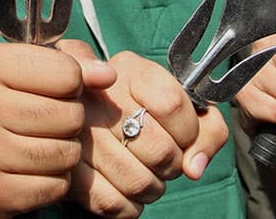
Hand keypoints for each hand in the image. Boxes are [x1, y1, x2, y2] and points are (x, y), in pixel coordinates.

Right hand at [0, 42, 114, 216]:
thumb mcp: (14, 68)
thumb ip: (67, 64)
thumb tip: (108, 75)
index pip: (67, 73)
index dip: (72, 83)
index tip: (55, 89)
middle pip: (71, 116)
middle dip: (70, 120)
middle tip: (48, 121)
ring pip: (67, 154)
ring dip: (64, 152)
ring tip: (41, 144)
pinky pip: (54, 187)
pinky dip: (53, 181)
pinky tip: (31, 169)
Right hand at [59, 41, 227, 217]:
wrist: (84, 108)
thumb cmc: (143, 107)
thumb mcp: (180, 101)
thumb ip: (207, 128)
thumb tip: (194, 168)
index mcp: (128, 70)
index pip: (172, 103)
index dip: (189, 130)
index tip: (185, 135)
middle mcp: (97, 97)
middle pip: (159, 149)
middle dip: (173, 163)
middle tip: (166, 158)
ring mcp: (78, 134)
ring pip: (138, 182)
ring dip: (154, 187)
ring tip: (148, 172)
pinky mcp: (68, 168)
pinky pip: (112, 203)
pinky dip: (130, 206)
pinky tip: (128, 188)